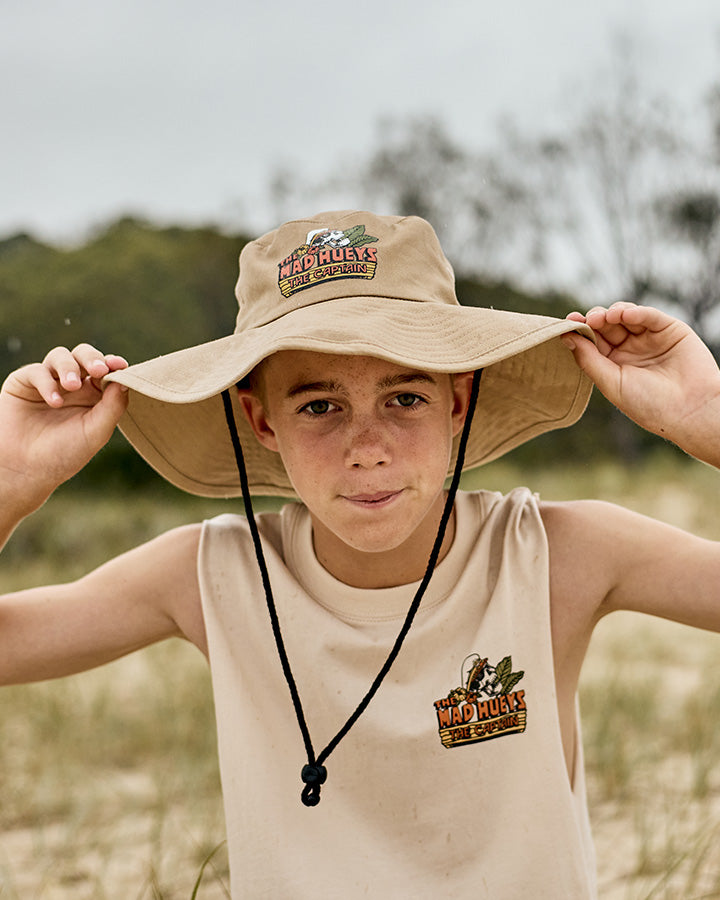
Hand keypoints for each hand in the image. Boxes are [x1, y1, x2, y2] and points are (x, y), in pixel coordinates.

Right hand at [0, 344, 128, 512]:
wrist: (25, 470)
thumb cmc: (64, 455)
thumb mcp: (96, 432)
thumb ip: (113, 406)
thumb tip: (125, 379)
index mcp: (94, 395)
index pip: (106, 370)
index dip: (113, 364)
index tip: (120, 365)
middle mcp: (72, 386)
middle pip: (84, 356)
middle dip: (92, 358)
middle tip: (98, 370)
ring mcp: (48, 382)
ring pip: (61, 356)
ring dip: (69, 367)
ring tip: (72, 386)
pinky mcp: (23, 383)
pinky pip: (37, 371)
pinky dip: (47, 383)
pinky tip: (54, 402)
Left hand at [562, 303, 719, 463]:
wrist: (690, 411)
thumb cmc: (649, 404)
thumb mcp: (612, 383)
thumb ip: (589, 360)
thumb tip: (566, 337)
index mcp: (613, 364)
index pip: (593, 341)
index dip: (581, 330)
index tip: (568, 321)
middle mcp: (630, 349)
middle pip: (606, 326)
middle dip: (596, 319)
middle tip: (590, 320)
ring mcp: (649, 338)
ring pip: (625, 316)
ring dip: (613, 313)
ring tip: (606, 317)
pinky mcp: (669, 329)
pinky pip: (649, 315)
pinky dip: (636, 312)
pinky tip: (625, 315)